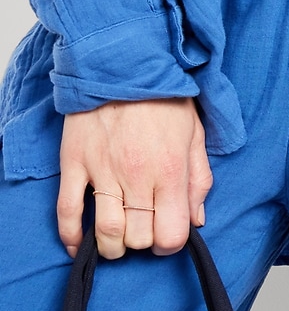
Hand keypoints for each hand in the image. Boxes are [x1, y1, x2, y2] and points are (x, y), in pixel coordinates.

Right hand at [58, 98, 210, 259]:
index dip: (170, 243)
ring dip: (112, 246)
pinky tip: (80, 246)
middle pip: (138, 237)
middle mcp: (137, 176)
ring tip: (118, 241)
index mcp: (171, 170)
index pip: (171, 233)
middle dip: (142, 243)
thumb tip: (197, 219)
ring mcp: (102, 171)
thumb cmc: (164, 98)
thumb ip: (199, 180)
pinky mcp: (74, 163)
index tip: (167, 237)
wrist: (124, 63)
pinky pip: (67, 211)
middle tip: (143, 231)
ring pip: (106, 231)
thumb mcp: (195, 135)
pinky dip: (71, 236)